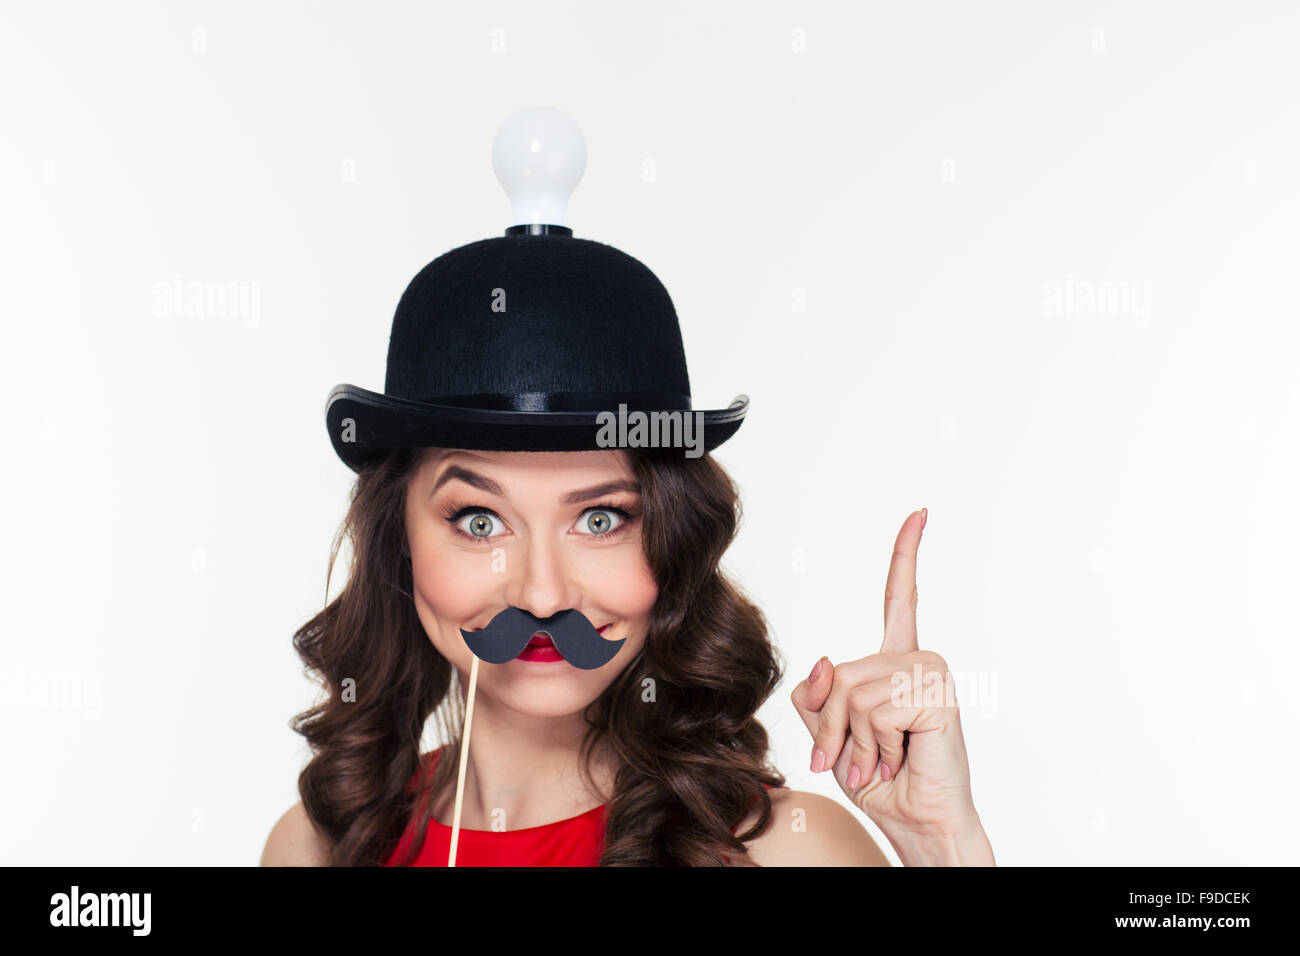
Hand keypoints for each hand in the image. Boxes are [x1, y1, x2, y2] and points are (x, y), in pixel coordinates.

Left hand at [791, 509, 983, 845]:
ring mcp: (932, 672)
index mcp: (897, 661)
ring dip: (855, 740)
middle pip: (838, 673)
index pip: (901, 597)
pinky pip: (873, 708)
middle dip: (833, 726)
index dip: (905, 554)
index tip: (919, 513)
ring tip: (882, 761)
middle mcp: (919, 658)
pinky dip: (874, 743)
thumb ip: (817, 695)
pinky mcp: (938, 692)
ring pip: (851, 691)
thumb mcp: (831, 733)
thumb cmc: (879, 780)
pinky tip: (899, 757)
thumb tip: (824, 661)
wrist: (916, 822)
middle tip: (856, 761)